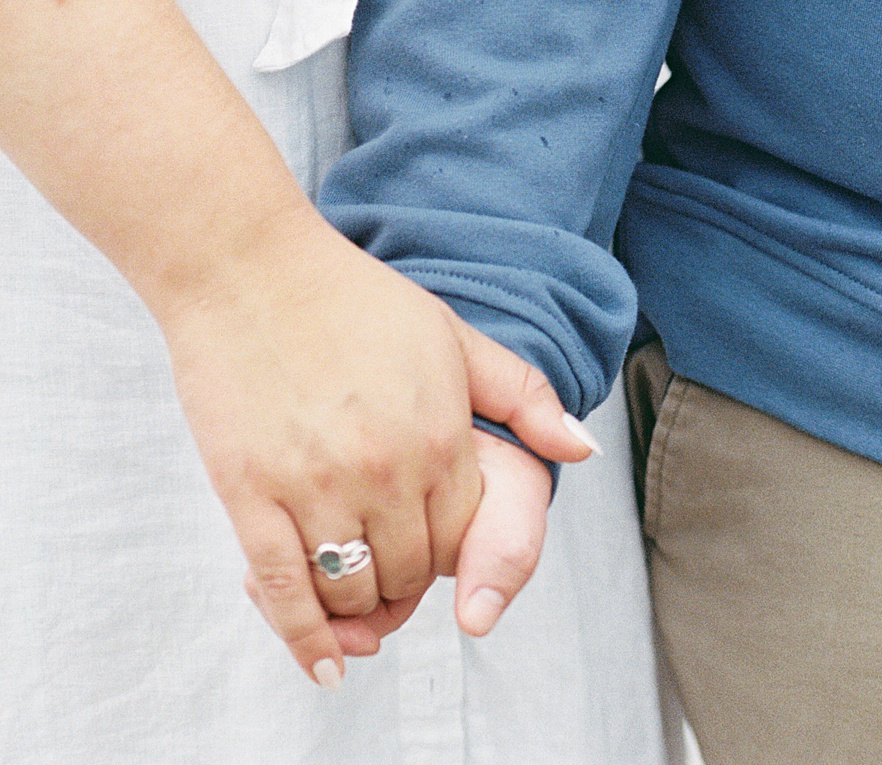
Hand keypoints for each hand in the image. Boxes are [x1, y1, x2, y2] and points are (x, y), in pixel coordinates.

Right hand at [162, 209, 593, 685]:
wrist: (250, 268)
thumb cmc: (353, 298)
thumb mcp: (453, 336)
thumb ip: (523, 396)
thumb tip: (584, 450)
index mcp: (440, 433)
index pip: (463, 537)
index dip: (448, 547)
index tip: (425, 533)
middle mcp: (386, 467)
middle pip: (410, 573)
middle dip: (404, 580)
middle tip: (384, 561)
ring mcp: (316, 484)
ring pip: (353, 590)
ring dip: (357, 606)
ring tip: (351, 592)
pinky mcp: (253, 494)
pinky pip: (284, 590)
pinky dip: (305, 636)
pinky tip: (326, 660)